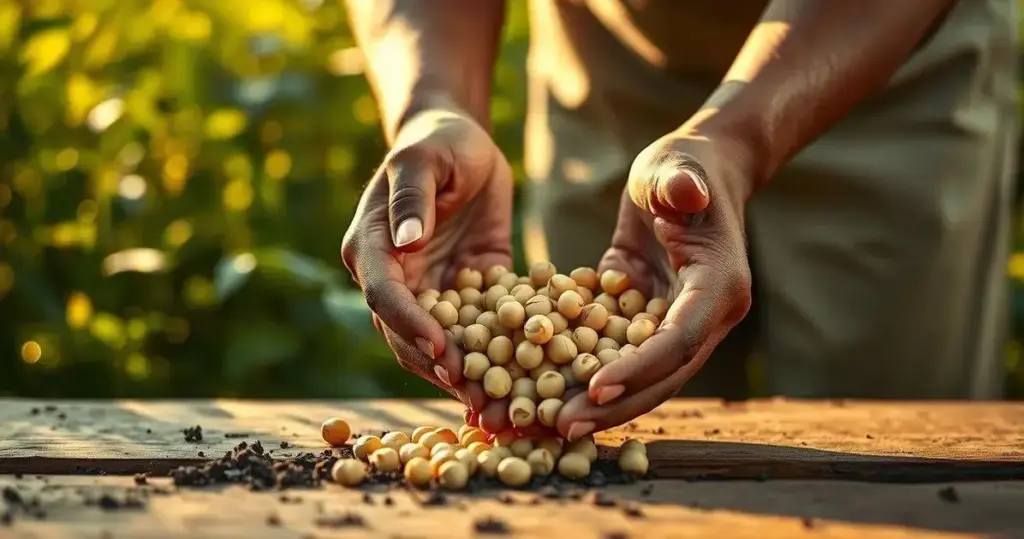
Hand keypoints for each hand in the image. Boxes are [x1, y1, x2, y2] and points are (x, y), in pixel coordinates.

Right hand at [341, 106, 512, 410]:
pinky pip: (478, 331)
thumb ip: (413, 196)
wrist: (463, 142)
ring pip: (441, 344)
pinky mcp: (467, 292)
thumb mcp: (425, 159)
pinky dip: (495, 358)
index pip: (385, 295)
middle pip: (408, 334)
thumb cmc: (439, 141)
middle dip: (439, 367)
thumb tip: (405, 242)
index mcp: (371, 246)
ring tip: (497, 406)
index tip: (442, 349)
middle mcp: (394, 277)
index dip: (411, 325)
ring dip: (466, 375)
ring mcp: (430, 290)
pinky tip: (522, 384)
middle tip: (475, 396)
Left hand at [554, 133, 754, 440]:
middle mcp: (705, 316)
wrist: (691, 174)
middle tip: (562, 425)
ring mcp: (678, 324)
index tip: (596, 387)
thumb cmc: (682, 168)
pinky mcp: (647, 322)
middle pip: (662, 376)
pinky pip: (621, 358)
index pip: (679, 339)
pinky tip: (546, 394)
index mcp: (719, 286)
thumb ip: (678, 182)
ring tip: (548, 424)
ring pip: (642, 378)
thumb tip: (685, 191)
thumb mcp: (675, 168)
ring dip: (599, 403)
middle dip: (614, 404)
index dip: (639, 368)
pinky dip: (588, 377)